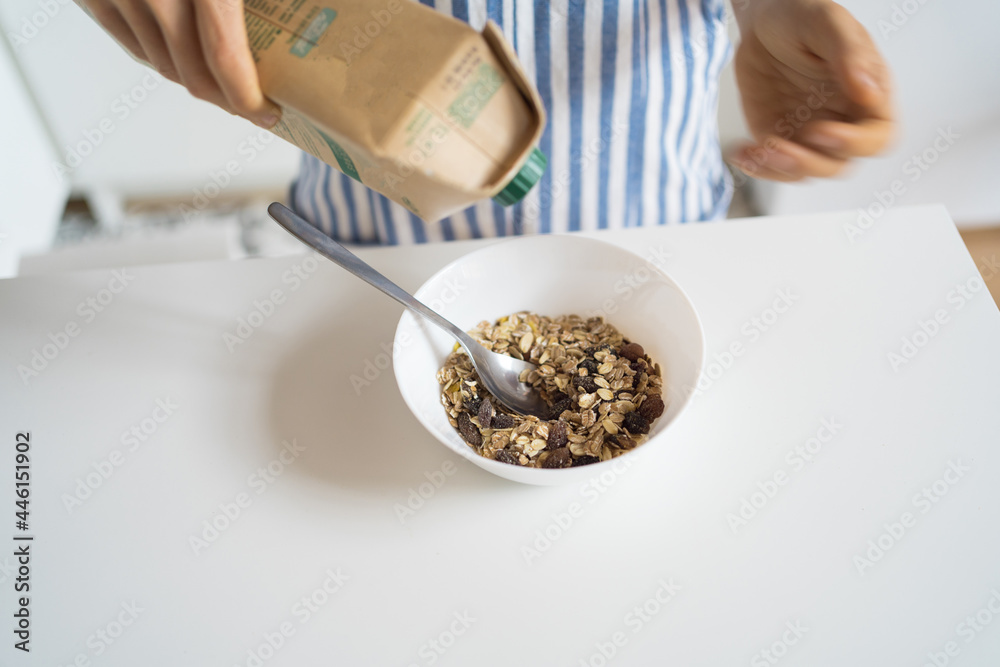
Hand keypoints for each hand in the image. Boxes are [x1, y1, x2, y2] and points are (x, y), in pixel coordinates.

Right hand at [80, 0, 280, 127]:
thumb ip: (258, 3)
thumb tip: (311, 20)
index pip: (224, 59)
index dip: (248, 97)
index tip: (269, 113)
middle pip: (193, 72)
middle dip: (227, 99)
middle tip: (253, 105)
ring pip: (161, 64)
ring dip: (196, 81)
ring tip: (224, 83)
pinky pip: (133, 44)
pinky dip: (162, 58)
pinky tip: (187, 59)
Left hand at [729, 0, 893, 180]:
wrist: (762, 18)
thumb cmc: (802, 14)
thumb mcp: (828, 24)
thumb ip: (850, 54)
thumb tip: (868, 93)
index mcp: (868, 95)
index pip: (879, 137)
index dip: (855, 144)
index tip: (823, 131)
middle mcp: (843, 120)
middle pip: (840, 164)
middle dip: (812, 162)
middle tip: (781, 146)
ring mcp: (809, 133)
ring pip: (807, 171)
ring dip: (782, 168)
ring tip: (759, 149)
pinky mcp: (779, 137)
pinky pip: (774, 165)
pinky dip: (758, 166)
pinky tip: (741, 153)